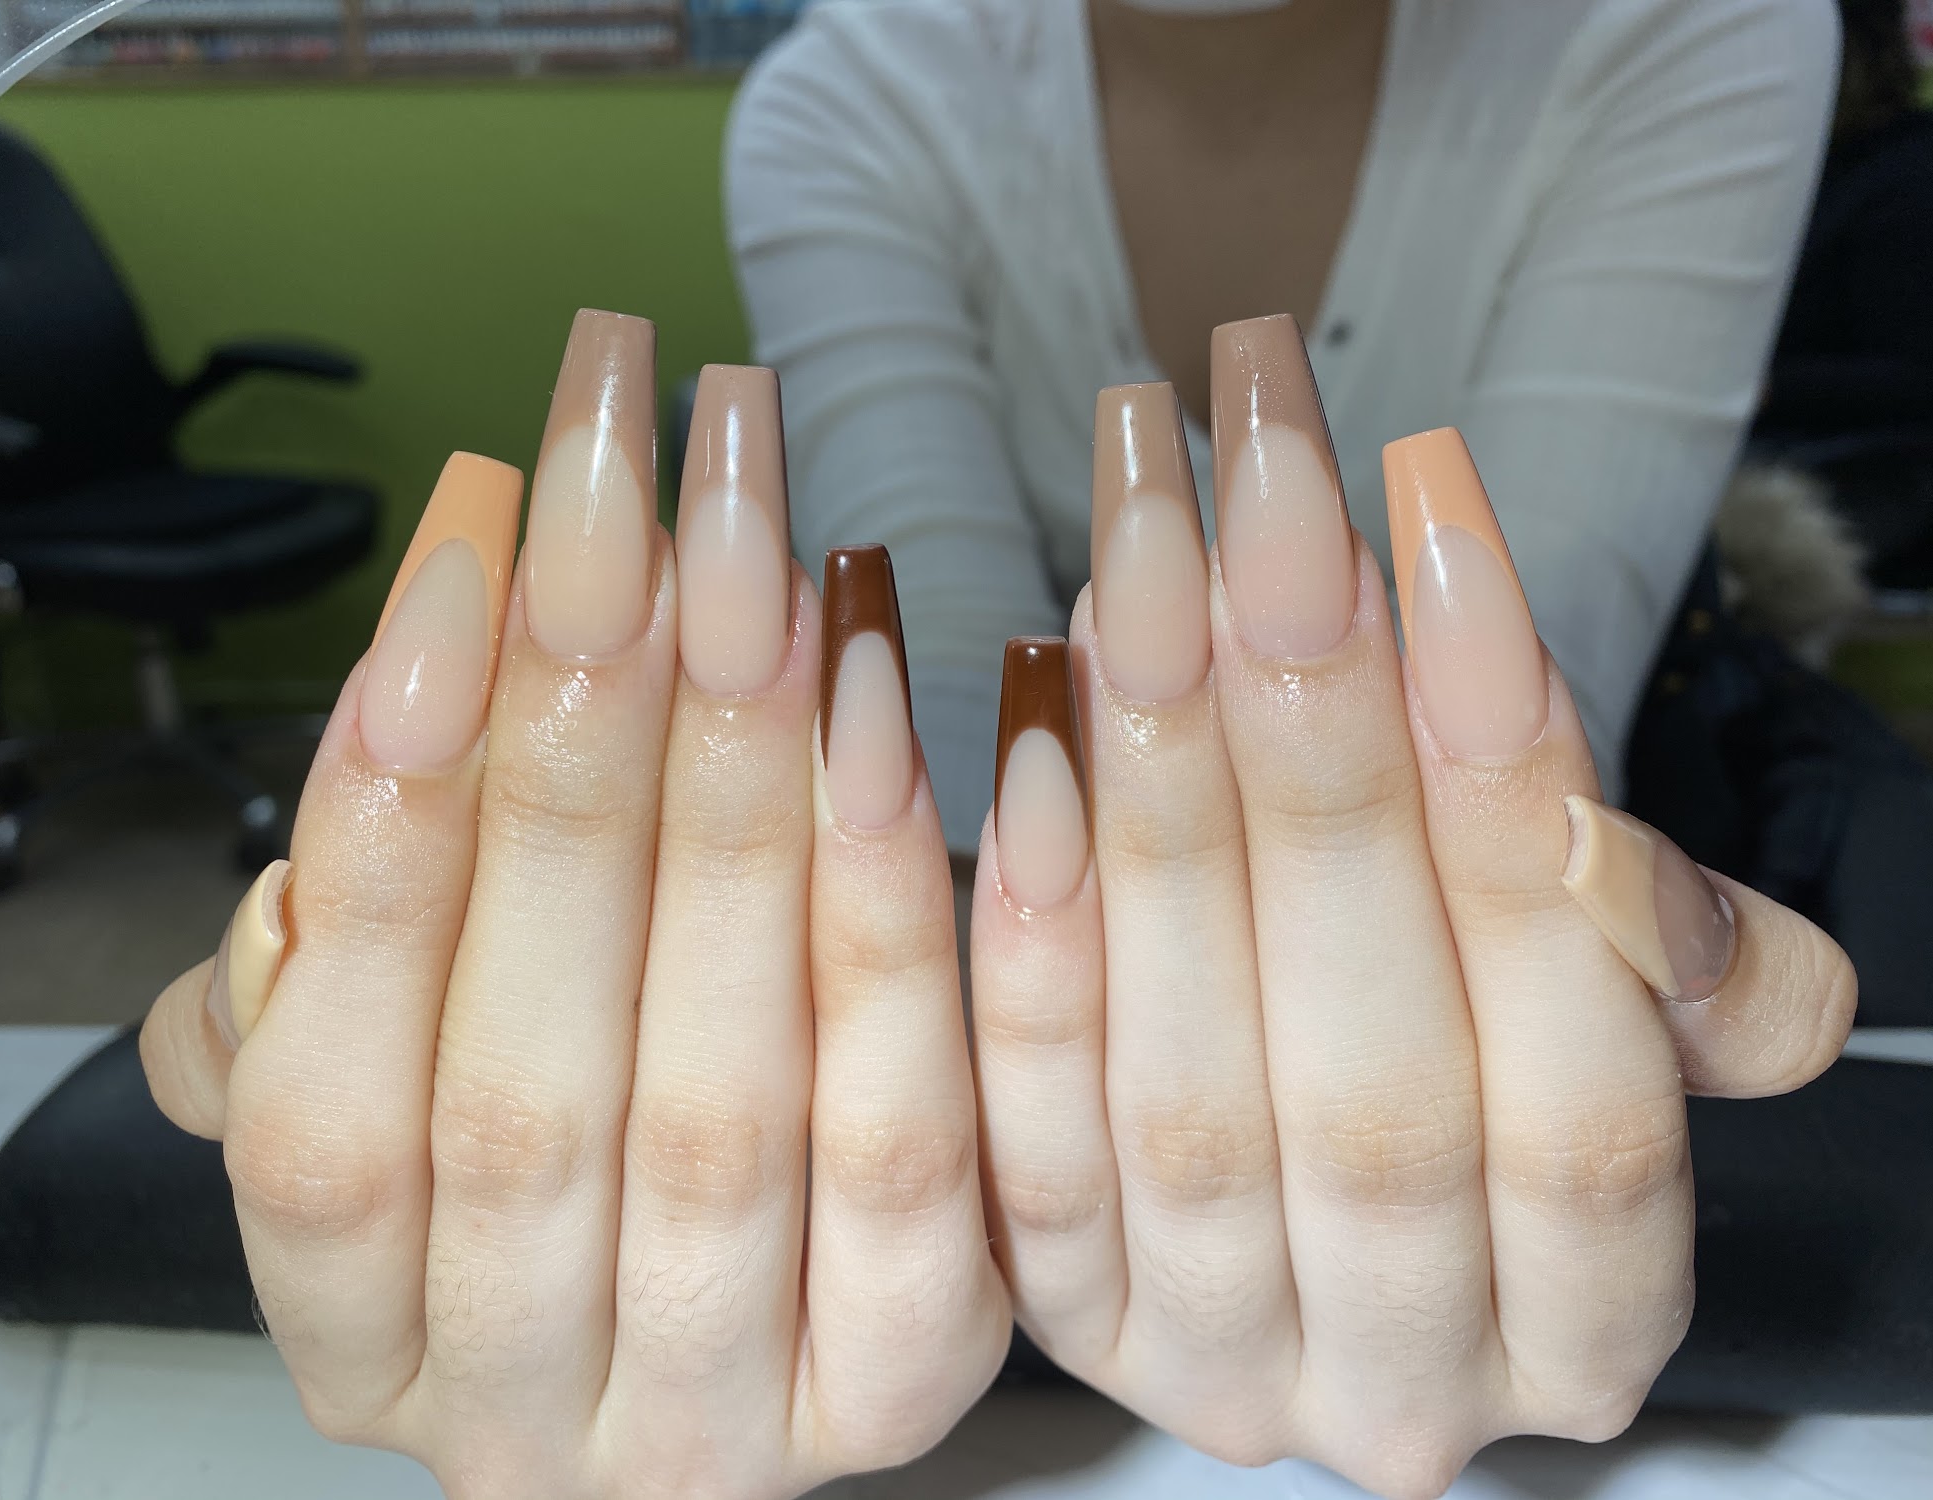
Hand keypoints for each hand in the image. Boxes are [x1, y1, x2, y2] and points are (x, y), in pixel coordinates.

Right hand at [141, 312, 1007, 1498]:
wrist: (732, 1343)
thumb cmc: (551, 1168)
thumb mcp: (397, 1077)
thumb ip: (347, 955)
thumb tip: (403, 697)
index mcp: (359, 1346)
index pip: (326, 1115)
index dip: (381, 839)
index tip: (458, 583)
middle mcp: (524, 1410)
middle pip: (534, 1084)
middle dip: (579, 750)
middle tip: (634, 495)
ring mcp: (725, 1413)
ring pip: (730, 1098)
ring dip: (745, 799)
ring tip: (763, 563)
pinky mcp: (907, 1368)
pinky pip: (915, 1144)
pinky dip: (895, 917)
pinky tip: (894, 725)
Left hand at [968, 316, 1854, 1497]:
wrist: (1294, 1124)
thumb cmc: (1480, 1033)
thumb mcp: (1617, 1001)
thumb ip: (1654, 941)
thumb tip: (1568, 802)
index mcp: (1586, 1328)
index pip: (1585, 1099)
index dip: (1518, 816)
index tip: (1439, 536)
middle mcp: (1401, 1382)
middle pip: (1374, 1084)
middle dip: (1321, 760)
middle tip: (1265, 504)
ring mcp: (1215, 1362)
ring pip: (1186, 1088)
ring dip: (1163, 800)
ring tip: (1144, 559)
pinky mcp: (1061, 1316)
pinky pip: (1027, 1128)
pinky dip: (1033, 927)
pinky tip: (1030, 735)